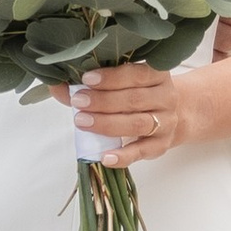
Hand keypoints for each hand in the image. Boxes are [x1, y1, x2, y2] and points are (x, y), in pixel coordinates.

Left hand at [70, 61, 193, 169]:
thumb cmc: (138, 94)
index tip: (87, 79)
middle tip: (79, 102)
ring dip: (108, 124)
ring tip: (83, 122)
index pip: (136, 74)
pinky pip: (141, 152)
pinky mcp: (161, 145)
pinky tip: (105, 156)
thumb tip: (57, 85)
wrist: (173, 115)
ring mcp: (166, 122)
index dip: (111, 77)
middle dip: (103, 101)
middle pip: (134, 99)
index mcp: (157, 74)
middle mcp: (166, 97)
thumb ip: (89, 85)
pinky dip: (123, 156)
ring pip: (137, 124)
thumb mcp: (121, 84)